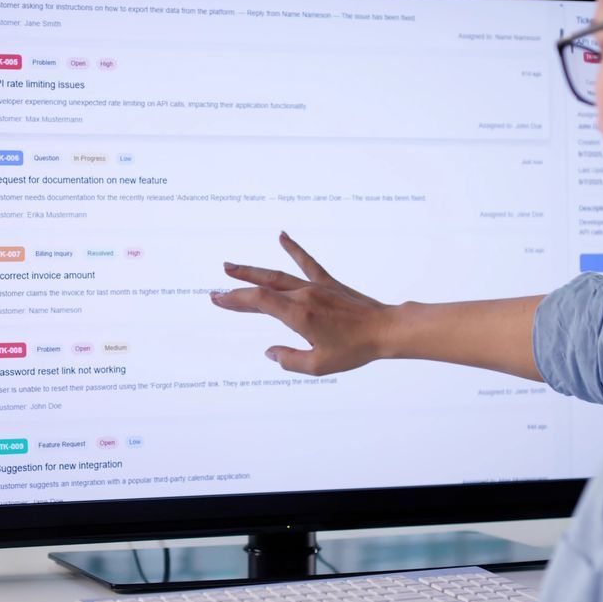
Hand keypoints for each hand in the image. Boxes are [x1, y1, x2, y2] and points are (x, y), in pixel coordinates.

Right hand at [209, 232, 393, 375]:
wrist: (385, 330)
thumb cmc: (354, 349)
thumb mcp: (319, 365)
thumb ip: (290, 360)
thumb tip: (270, 353)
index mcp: (299, 316)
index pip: (260, 301)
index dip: (236, 299)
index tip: (219, 298)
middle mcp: (304, 297)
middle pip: (264, 286)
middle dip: (238, 286)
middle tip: (217, 287)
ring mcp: (316, 287)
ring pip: (279, 274)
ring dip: (254, 270)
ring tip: (232, 265)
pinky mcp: (328, 283)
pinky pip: (307, 262)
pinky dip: (293, 249)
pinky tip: (281, 236)